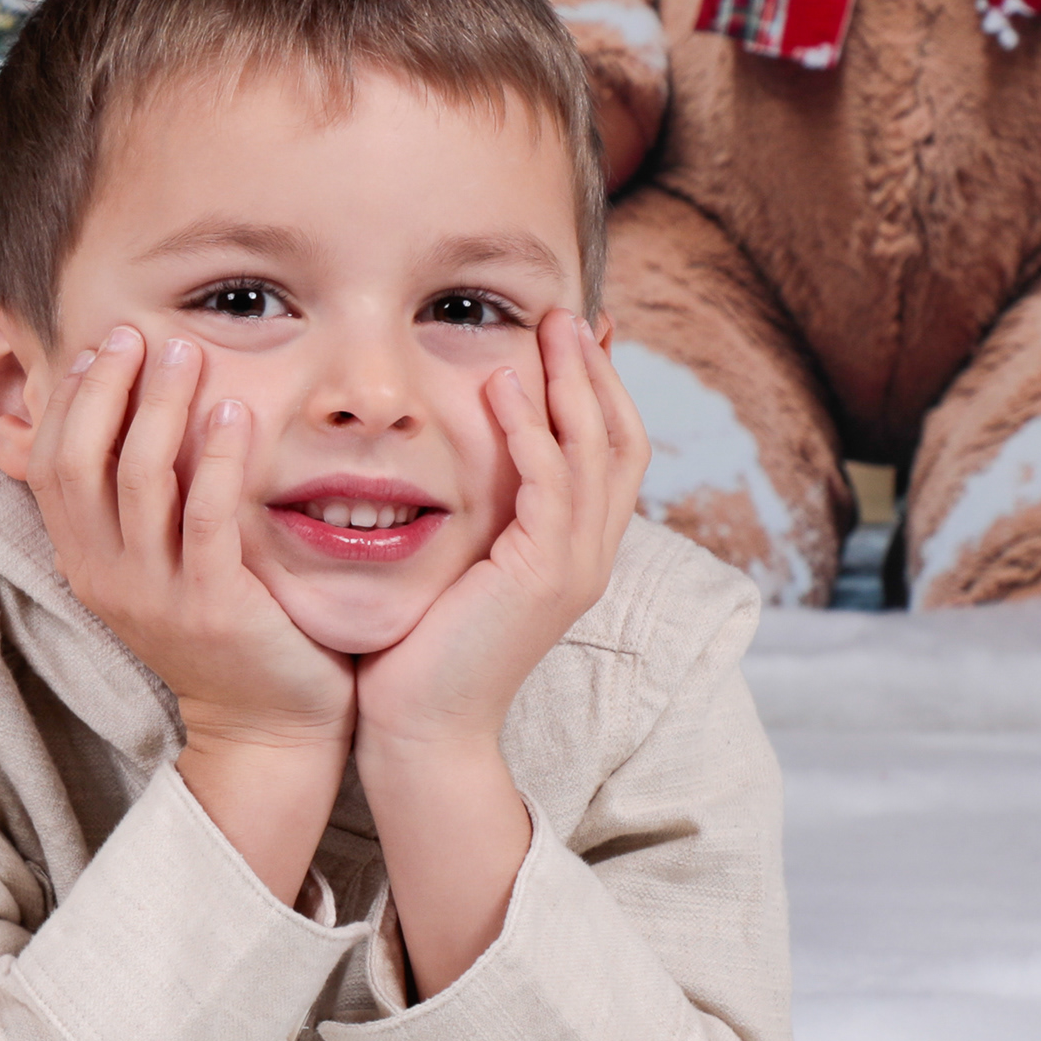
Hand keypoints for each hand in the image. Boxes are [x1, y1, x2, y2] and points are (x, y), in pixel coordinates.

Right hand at [29, 324, 354, 903]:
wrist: (270, 730)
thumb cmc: (227, 636)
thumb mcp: (161, 571)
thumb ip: (143, 509)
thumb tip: (136, 419)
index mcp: (85, 563)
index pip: (51, 464)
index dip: (68, 400)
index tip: (97, 345)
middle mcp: (106, 576)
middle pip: (81, 461)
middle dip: (104, 388)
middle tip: (136, 333)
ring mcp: (155, 595)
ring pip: (137, 479)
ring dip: (158, 406)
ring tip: (185, 352)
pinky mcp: (213, 606)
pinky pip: (206, 517)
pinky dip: (216, 458)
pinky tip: (234, 412)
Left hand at [352, 312, 647, 763]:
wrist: (421, 728)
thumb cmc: (423, 650)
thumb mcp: (459, 565)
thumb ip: (477, 514)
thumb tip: (457, 460)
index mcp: (575, 553)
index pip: (609, 454)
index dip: (602, 390)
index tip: (582, 332)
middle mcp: (589, 557)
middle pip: (618, 442)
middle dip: (597, 372)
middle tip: (570, 311)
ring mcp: (572, 568)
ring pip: (592, 454)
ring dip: (571, 384)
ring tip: (546, 327)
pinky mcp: (540, 577)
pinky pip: (546, 487)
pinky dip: (529, 432)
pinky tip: (504, 387)